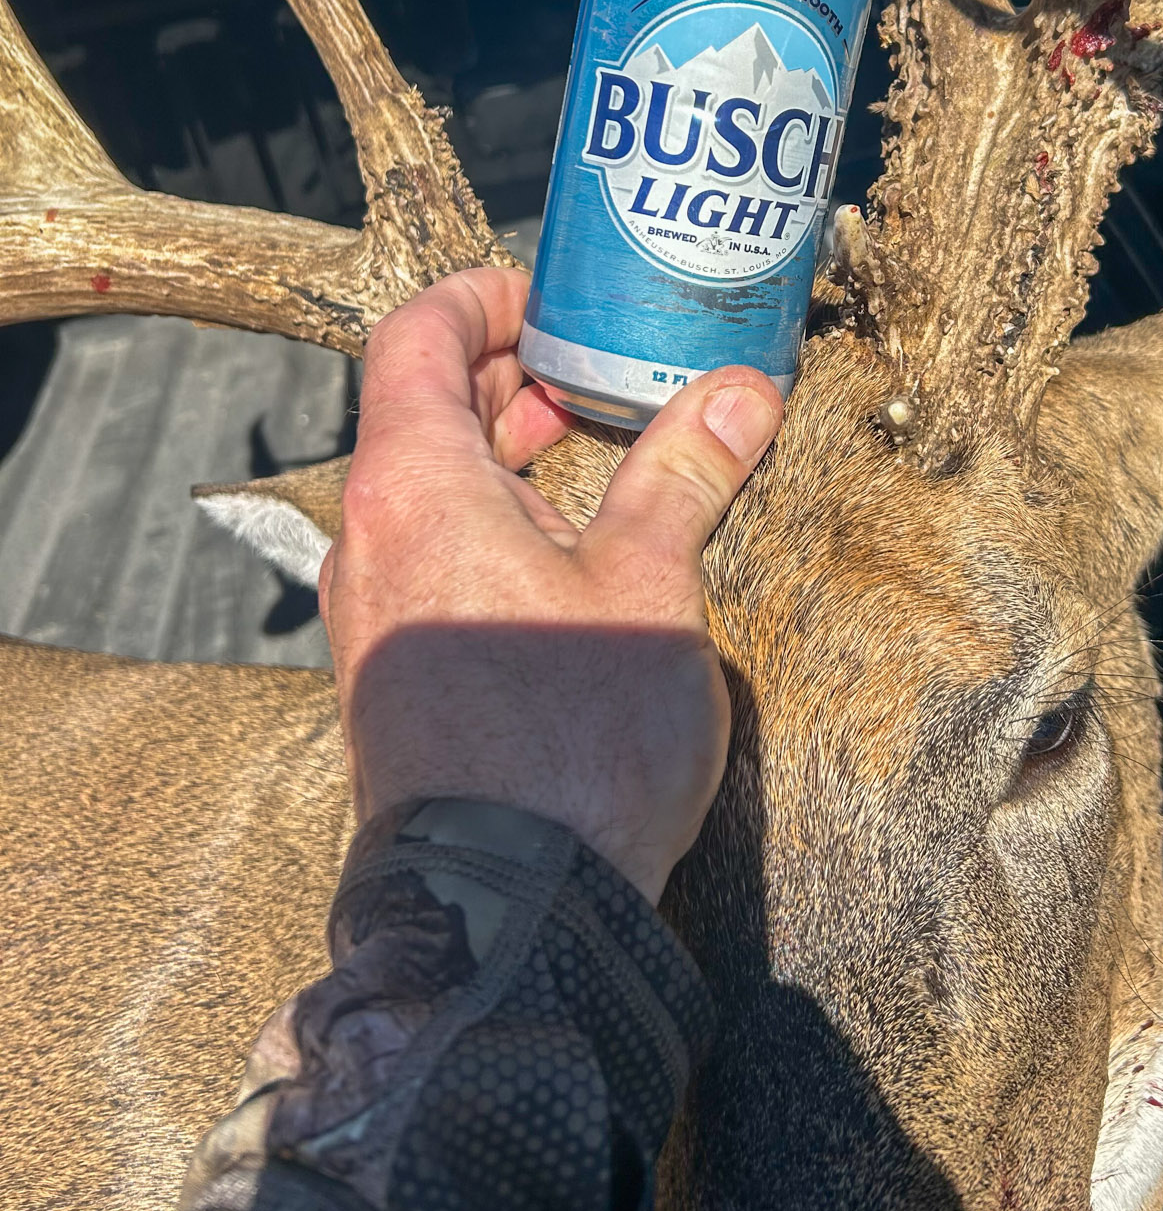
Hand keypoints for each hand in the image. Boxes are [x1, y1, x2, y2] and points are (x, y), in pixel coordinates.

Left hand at [319, 268, 781, 902]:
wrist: (508, 913)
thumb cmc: (575, 736)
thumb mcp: (648, 583)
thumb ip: (686, 473)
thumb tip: (745, 391)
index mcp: (413, 488)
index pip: (413, 337)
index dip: (479, 298)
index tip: (550, 300)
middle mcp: (367, 539)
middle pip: (416, 411)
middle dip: (506, 378)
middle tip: (594, 377)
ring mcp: (370, 614)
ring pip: (422, 491)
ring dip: (500, 457)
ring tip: (593, 462)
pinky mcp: (390, 675)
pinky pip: (425, 559)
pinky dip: (485, 524)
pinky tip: (566, 561)